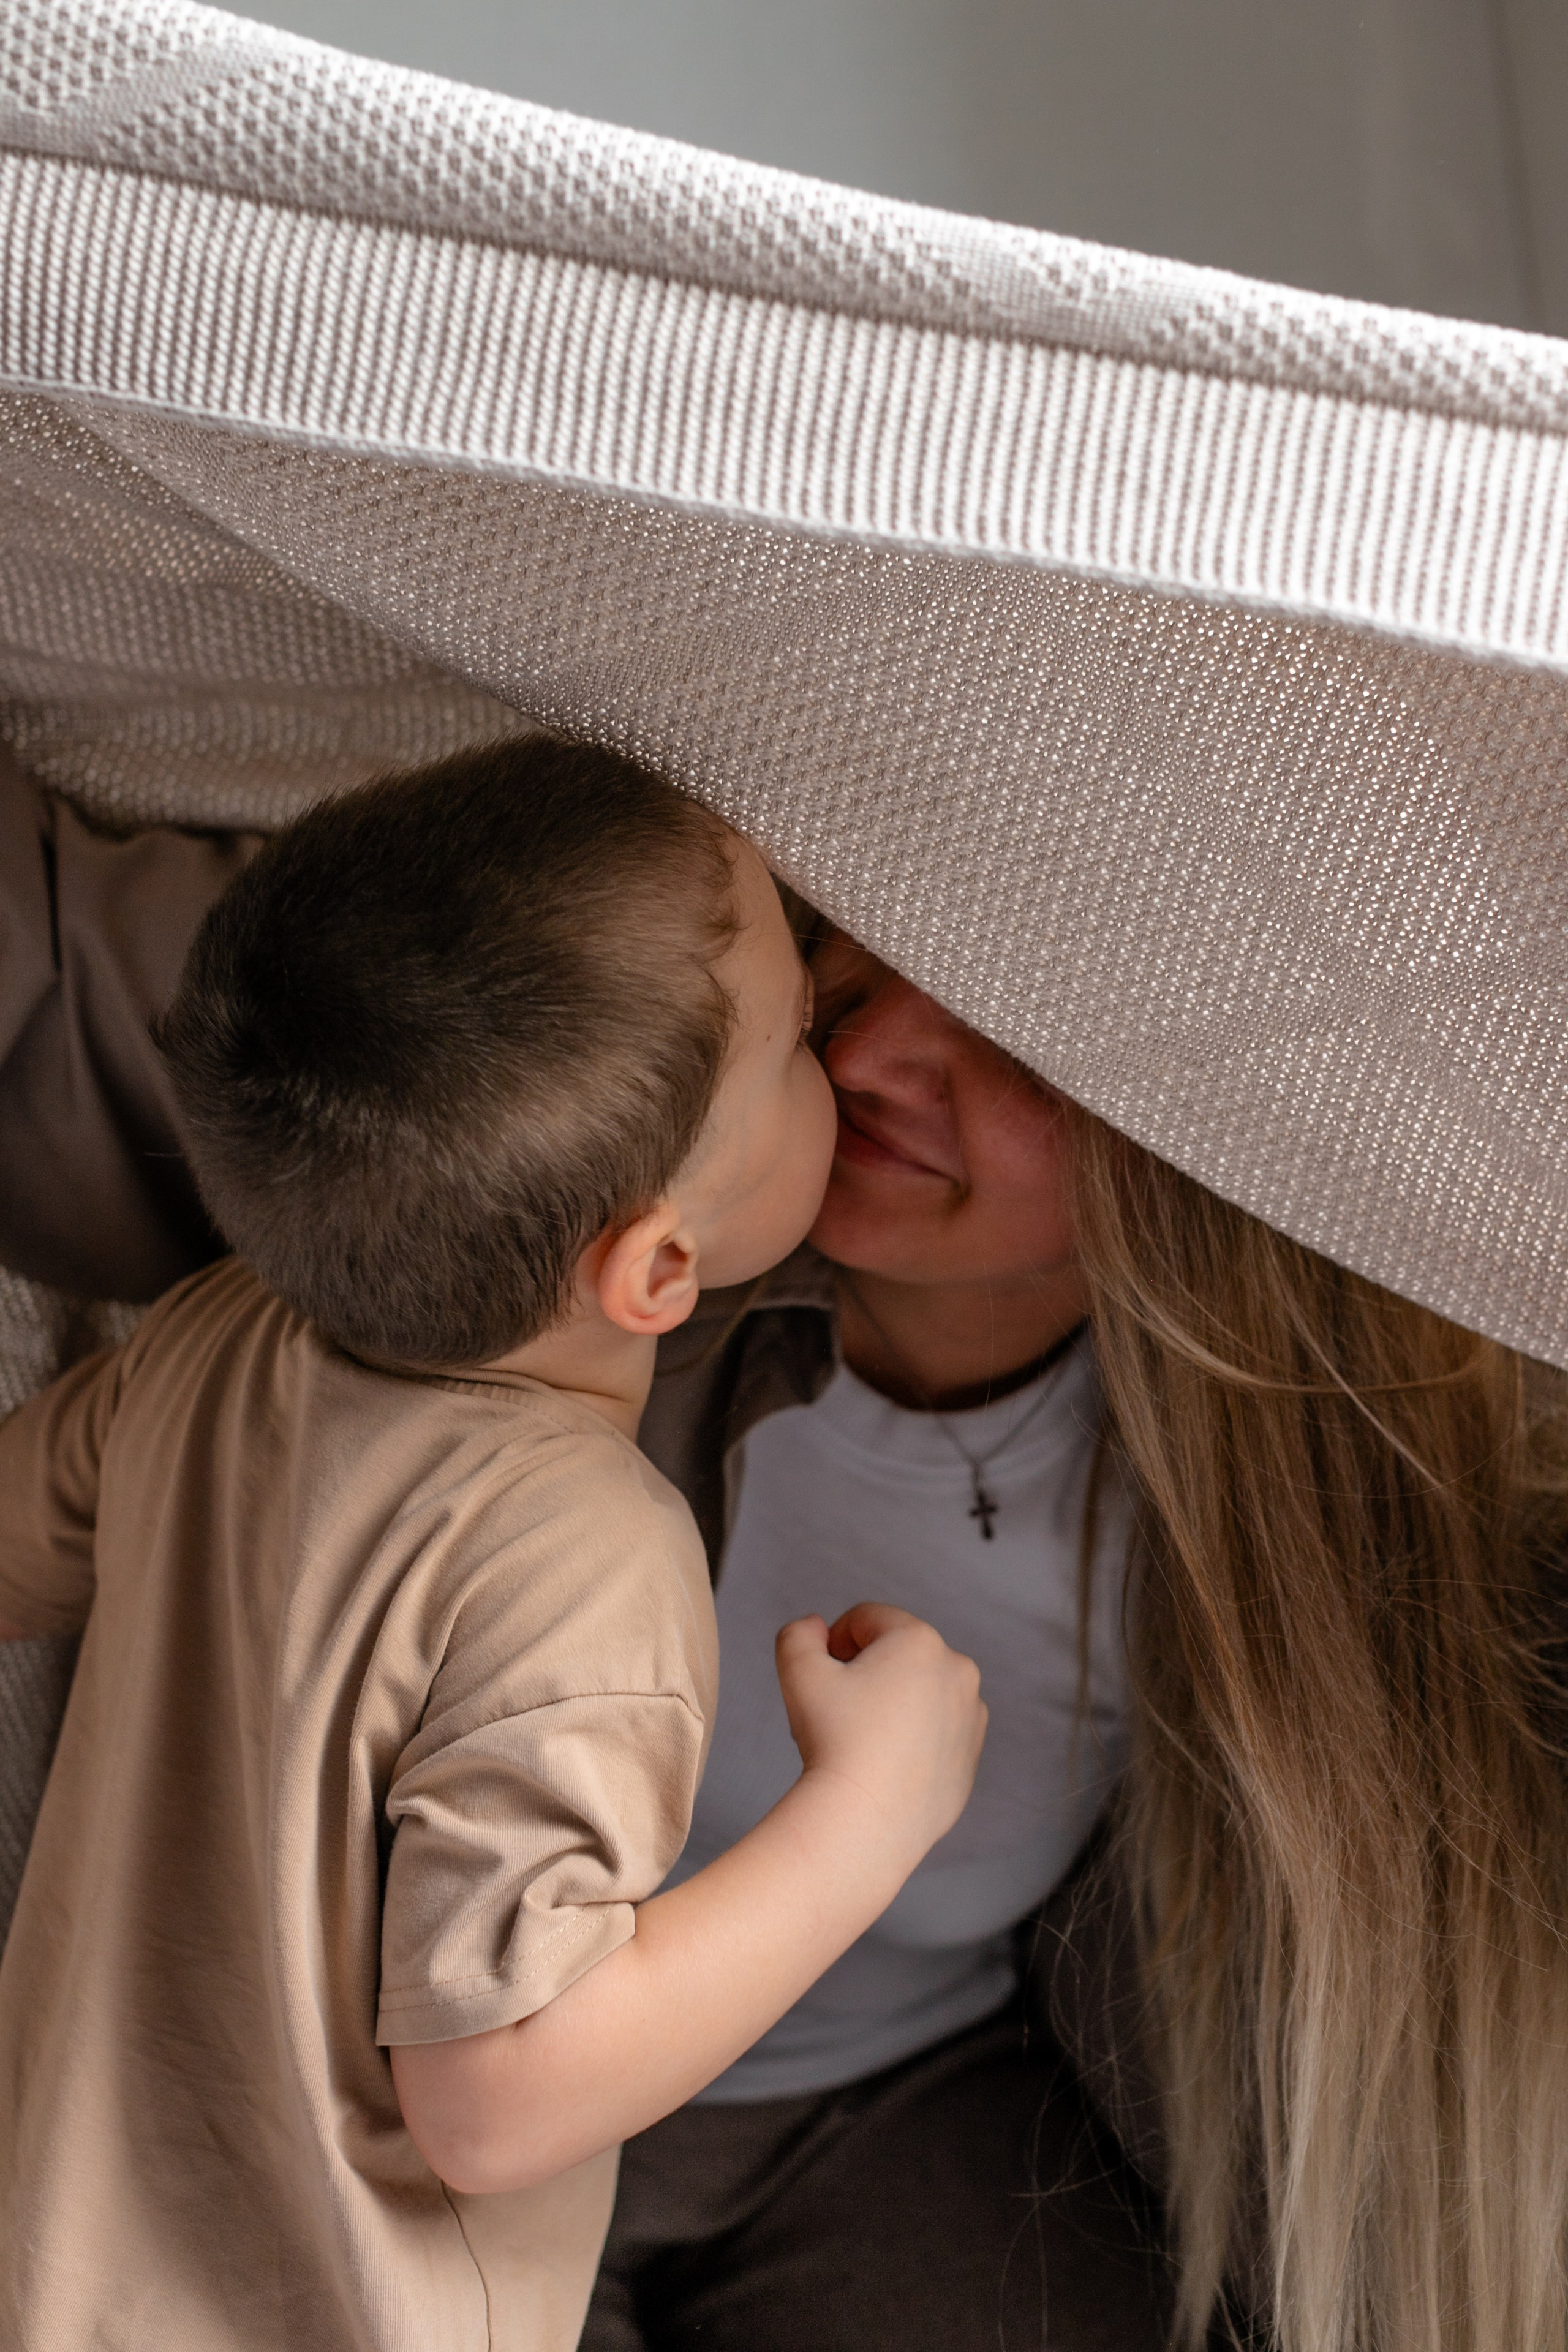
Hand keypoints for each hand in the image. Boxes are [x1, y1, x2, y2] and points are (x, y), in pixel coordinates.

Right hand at [774, 1604, 986, 1876]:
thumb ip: (799, 1633)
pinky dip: (913, 1739)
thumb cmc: (834, 1741)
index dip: (834, 1643)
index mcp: (920, 1641)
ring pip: (920, 1693)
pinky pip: (936, 1732)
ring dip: (892, 1703)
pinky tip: (885, 1765)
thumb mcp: (798, 1670)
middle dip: (866, 1673)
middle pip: (897, 1655)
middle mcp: (957, 1671)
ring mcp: (970, 1717)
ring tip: (862, 1741)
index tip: (822, 1680)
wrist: (866, 1821)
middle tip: (838, 1712)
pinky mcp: (970, 1757)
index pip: (867, 1619)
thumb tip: (816, 1628)